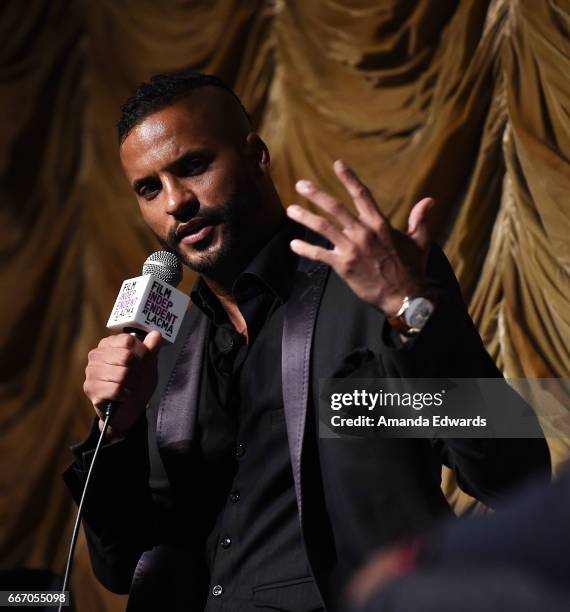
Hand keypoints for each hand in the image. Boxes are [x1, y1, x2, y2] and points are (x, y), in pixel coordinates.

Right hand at [83, 331, 161, 438]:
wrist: (128, 411)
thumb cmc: (137, 385)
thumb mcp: (148, 365)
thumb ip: (151, 349)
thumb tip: (156, 334)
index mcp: (109, 344)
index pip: (129, 340)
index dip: (142, 352)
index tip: (142, 362)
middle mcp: (96, 355)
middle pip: (126, 356)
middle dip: (137, 370)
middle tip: (135, 377)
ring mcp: (91, 372)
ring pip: (122, 374)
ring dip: (131, 384)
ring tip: (128, 387)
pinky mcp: (91, 388)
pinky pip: (115, 389)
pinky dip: (124, 395)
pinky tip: (122, 395)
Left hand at [286, 160, 434, 315]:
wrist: (406, 297)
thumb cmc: (413, 270)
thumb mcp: (420, 242)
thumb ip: (420, 220)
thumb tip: (429, 201)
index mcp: (380, 224)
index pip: (362, 195)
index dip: (349, 178)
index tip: (337, 165)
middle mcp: (364, 232)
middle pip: (335, 207)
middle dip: (316, 194)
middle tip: (301, 185)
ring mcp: (352, 248)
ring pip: (323, 227)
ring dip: (305, 217)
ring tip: (290, 210)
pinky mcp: (344, 266)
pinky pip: (320, 254)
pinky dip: (305, 249)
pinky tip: (293, 245)